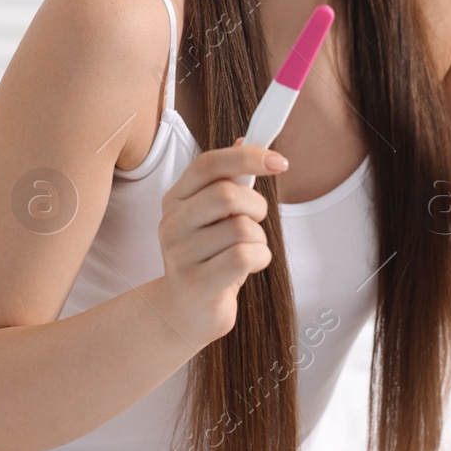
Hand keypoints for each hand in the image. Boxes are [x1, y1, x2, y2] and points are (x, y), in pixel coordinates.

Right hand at [153, 136, 285, 345]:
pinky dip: (259, 258)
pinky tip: (249, 265)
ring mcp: (180, 255)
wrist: (184, 312)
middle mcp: (171, 223)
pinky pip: (244, 256)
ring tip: (247, 251)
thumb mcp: (215, 216)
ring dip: (259, 239)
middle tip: (257, 219)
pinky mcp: (196, 283)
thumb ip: (229, 179)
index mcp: (175, 199)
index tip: (279, 160)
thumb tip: (246, 139)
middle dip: (257, 206)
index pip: (208, 164)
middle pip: (227, 194)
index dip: (246, 156)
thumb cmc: (208, 257)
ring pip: (242, 228)